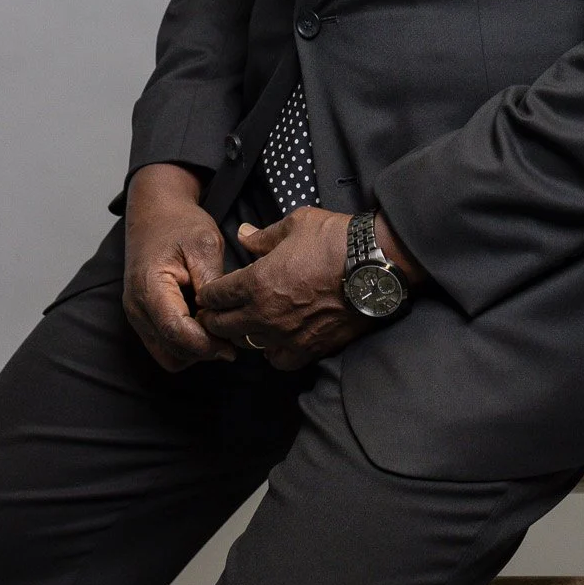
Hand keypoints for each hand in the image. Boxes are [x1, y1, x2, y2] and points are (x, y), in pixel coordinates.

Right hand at [124, 163, 234, 370]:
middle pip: (171, 350)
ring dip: (195, 350)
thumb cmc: (179, 224)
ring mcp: (137, 316)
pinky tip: (206, 326)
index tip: (232, 343)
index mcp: (150, 287)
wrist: (155, 213)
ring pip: (168, 355)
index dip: (206, 343)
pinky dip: (186, 345)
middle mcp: (137, 308)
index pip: (175, 331)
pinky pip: (165, 346)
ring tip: (220, 330)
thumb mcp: (204, 244)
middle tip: (233, 336)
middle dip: (203, 349)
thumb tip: (223, 315)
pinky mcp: (144, 318)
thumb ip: (212, 281)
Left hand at [197, 206, 365, 370]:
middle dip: (215, 318)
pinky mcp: (309, 348)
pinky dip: (272, 352)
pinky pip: (278, 360)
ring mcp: (286, 335)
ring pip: (246, 345)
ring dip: (242, 335)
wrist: (375, 265)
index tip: (209, 293)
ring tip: (246, 325)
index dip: (208, 294)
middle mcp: (264, 314)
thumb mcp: (296, 224)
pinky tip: (276, 340)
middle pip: (222, 326)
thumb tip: (242, 234)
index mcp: (255, 282)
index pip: (215, 296)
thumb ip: (263, 235)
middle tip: (217, 312)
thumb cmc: (335, 240)